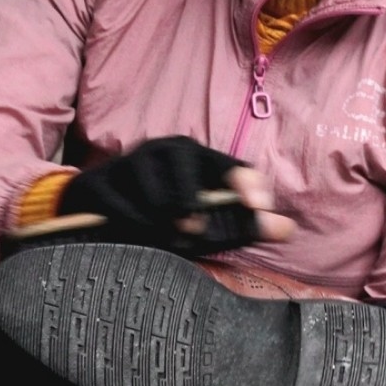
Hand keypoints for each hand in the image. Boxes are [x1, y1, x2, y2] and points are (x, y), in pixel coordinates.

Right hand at [61, 136, 293, 255]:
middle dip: (194, 214)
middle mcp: (165, 148)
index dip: (247, 184)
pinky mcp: (101, 181)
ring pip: (157, 203)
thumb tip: (289, 229)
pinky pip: (125, 212)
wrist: (96, 204)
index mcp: (197, 154)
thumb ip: (243, 224)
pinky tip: (133, 233)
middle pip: (190, 187)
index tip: (260, 207)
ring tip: (161, 236)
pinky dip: (134, 230)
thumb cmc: (162, 212)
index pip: (230, 165)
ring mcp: (131, 161)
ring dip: (162, 229)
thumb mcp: (205, 218)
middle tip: (192, 232)